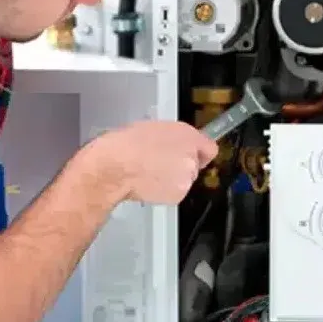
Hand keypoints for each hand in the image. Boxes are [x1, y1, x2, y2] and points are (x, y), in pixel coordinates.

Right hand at [72, 121, 218, 204]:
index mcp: (186, 133)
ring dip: (172, 178)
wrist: (113, 167)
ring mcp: (187, 177)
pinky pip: (175, 192)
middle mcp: (192, 155)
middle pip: (194, 164)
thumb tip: (175, 146)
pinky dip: (164, 191)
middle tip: (157, 161)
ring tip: (148, 173)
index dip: (197, 151)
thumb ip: (171, 136)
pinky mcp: (178, 194)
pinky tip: (148, 183)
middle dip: (180, 164)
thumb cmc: (124, 144)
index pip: (209, 147)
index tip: (190, 153)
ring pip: (184, 179)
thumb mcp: (150, 127)